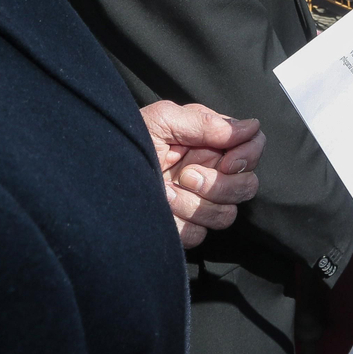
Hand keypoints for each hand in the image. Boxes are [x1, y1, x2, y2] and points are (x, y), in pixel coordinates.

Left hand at [139, 100, 262, 248]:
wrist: (99, 175)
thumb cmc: (128, 139)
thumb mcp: (163, 119)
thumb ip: (206, 123)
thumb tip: (251, 127)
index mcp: (209, 142)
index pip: (253, 146)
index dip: (248, 155)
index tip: (228, 161)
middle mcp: (210, 171)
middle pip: (247, 186)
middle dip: (221, 184)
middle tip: (187, 174)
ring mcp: (198, 202)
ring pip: (226, 214)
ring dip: (195, 203)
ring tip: (167, 189)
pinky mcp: (184, 227)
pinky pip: (200, 233)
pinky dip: (180, 221)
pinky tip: (161, 206)